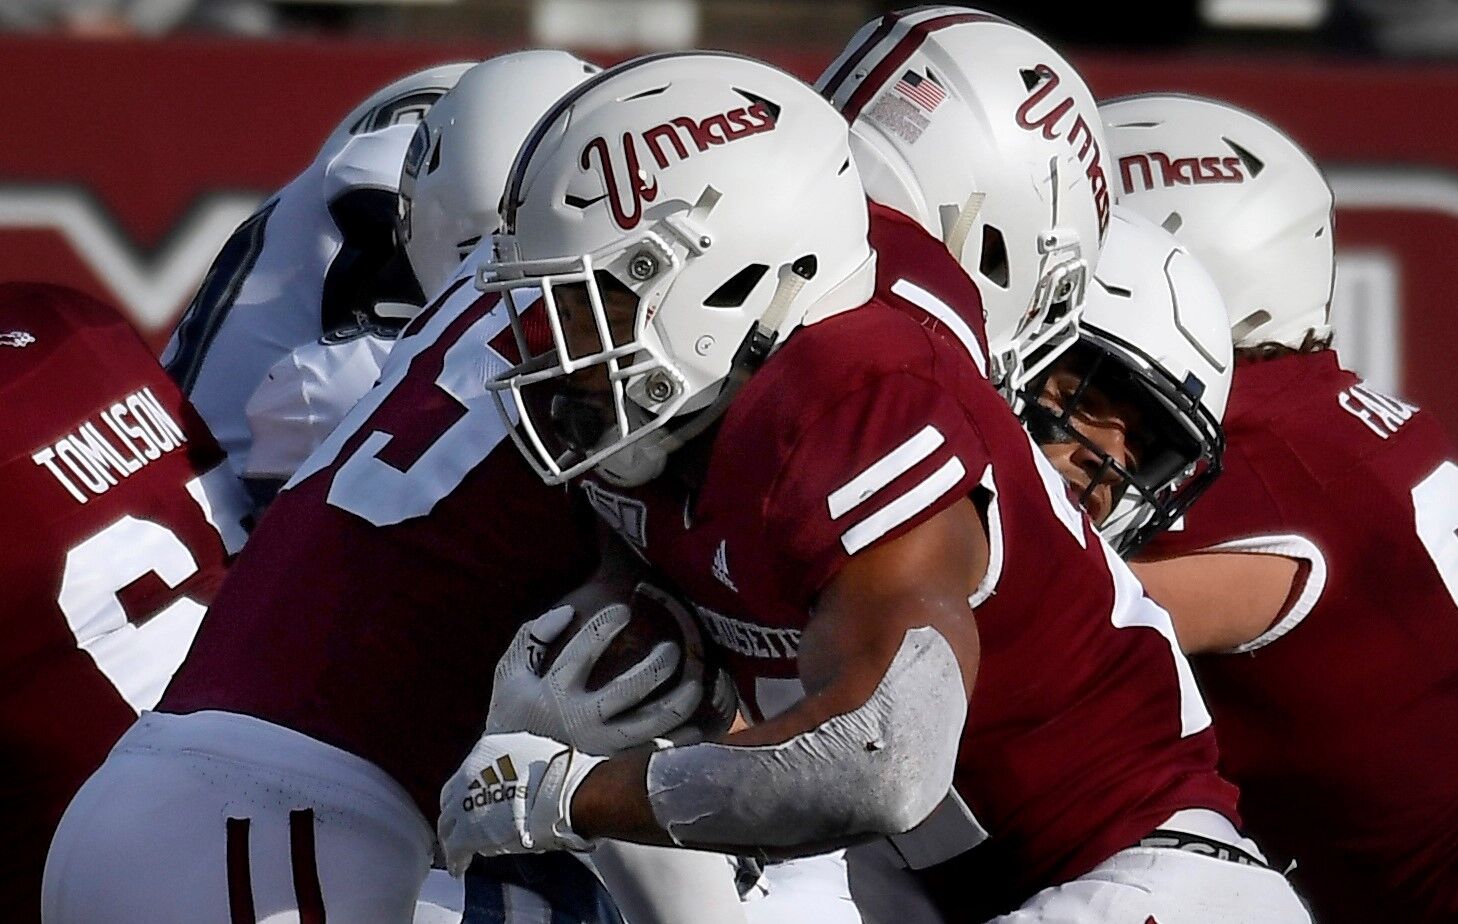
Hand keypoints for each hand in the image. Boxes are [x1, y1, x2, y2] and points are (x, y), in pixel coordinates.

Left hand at [437, 731, 605, 874]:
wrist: (557, 792)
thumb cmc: (557, 773)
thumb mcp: (532, 752)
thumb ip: (517, 762)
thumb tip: (522, 771)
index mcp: (485, 751)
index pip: (468, 772)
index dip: (471, 789)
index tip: (476, 798)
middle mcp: (467, 774)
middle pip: (450, 799)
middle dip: (455, 812)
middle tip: (461, 824)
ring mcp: (463, 804)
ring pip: (447, 825)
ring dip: (451, 837)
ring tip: (457, 850)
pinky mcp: (466, 833)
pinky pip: (455, 850)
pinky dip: (457, 860)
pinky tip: (461, 867)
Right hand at [487, 588, 704, 753]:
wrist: (510, 784)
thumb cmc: (513, 720)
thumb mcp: (509, 676)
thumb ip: (532, 639)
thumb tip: (568, 611)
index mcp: (555, 693)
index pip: (582, 654)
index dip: (603, 628)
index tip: (624, 610)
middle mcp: (582, 720)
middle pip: (627, 690)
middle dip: (656, 666)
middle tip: (673, 648)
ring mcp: (602, 747)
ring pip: (650, 725)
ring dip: (677, 702)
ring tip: (696, 682)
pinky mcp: (615, 766)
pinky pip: (655, 753)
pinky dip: (680, 740)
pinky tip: (698, 724)